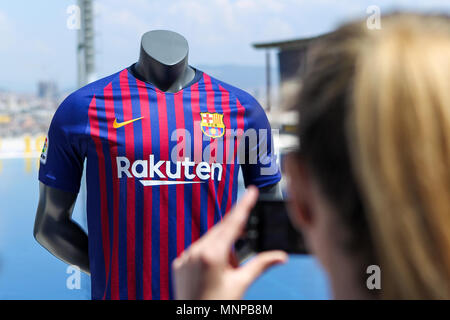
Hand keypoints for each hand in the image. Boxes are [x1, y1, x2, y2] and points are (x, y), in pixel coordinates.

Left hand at [173, 186, 287, 299]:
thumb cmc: (217, 305)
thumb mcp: (241, 284)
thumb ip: (260, 265)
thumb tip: (280, 256)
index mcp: (213, 254)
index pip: (233, 223)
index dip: (244, 205)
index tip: (251, 191)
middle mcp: (195, 251)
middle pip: (221, 232)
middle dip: (234, 241)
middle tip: (235, 265)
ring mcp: (185, 257)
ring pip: (209, 241)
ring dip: (221, 251)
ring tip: (223, 275)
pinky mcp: (179, 264)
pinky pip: (197, 252)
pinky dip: (207, 257)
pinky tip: (210, 275)